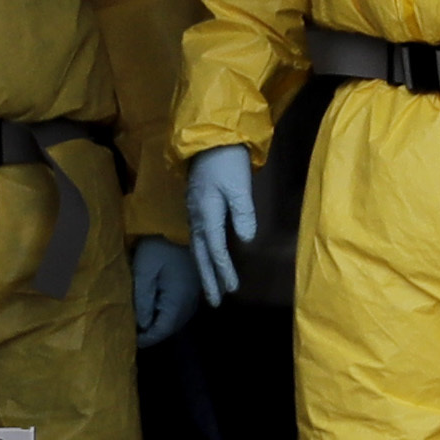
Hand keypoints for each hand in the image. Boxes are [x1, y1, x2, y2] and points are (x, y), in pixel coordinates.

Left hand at [127, 236, 201, 348]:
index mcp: (178, 300)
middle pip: (171, 328)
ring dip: (160, 324)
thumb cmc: (158, 246)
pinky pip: (180, 309)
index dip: (147, 338)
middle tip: (133, 334)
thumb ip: (143, 300)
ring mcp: (194, 295)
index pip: (163, 329)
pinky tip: (154, 310)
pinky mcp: (193, 288)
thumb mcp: (144, 271)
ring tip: (141, 325)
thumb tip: (142, 325)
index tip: (130, 341)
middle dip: (153, 333)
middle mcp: (190, 302)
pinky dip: (167, 314)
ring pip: (177, 320)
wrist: (178, 225)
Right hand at [185, 147, 257, 302]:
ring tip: (210, 287)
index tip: (231, 289)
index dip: (223, 271)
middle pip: (201, 255)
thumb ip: (242, 213)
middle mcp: (197, 217)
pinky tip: (207, 257)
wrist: (208, 137)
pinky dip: (202, 254)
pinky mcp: (196, 205)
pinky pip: (198, 237)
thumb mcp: (239, 186)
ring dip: (204, 269)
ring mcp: (194, 211)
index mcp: (207, 214)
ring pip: (197, 247)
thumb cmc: (226, 160)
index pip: (215, 250)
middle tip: (214, 302)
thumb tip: (245, 241)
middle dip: (208, 279)